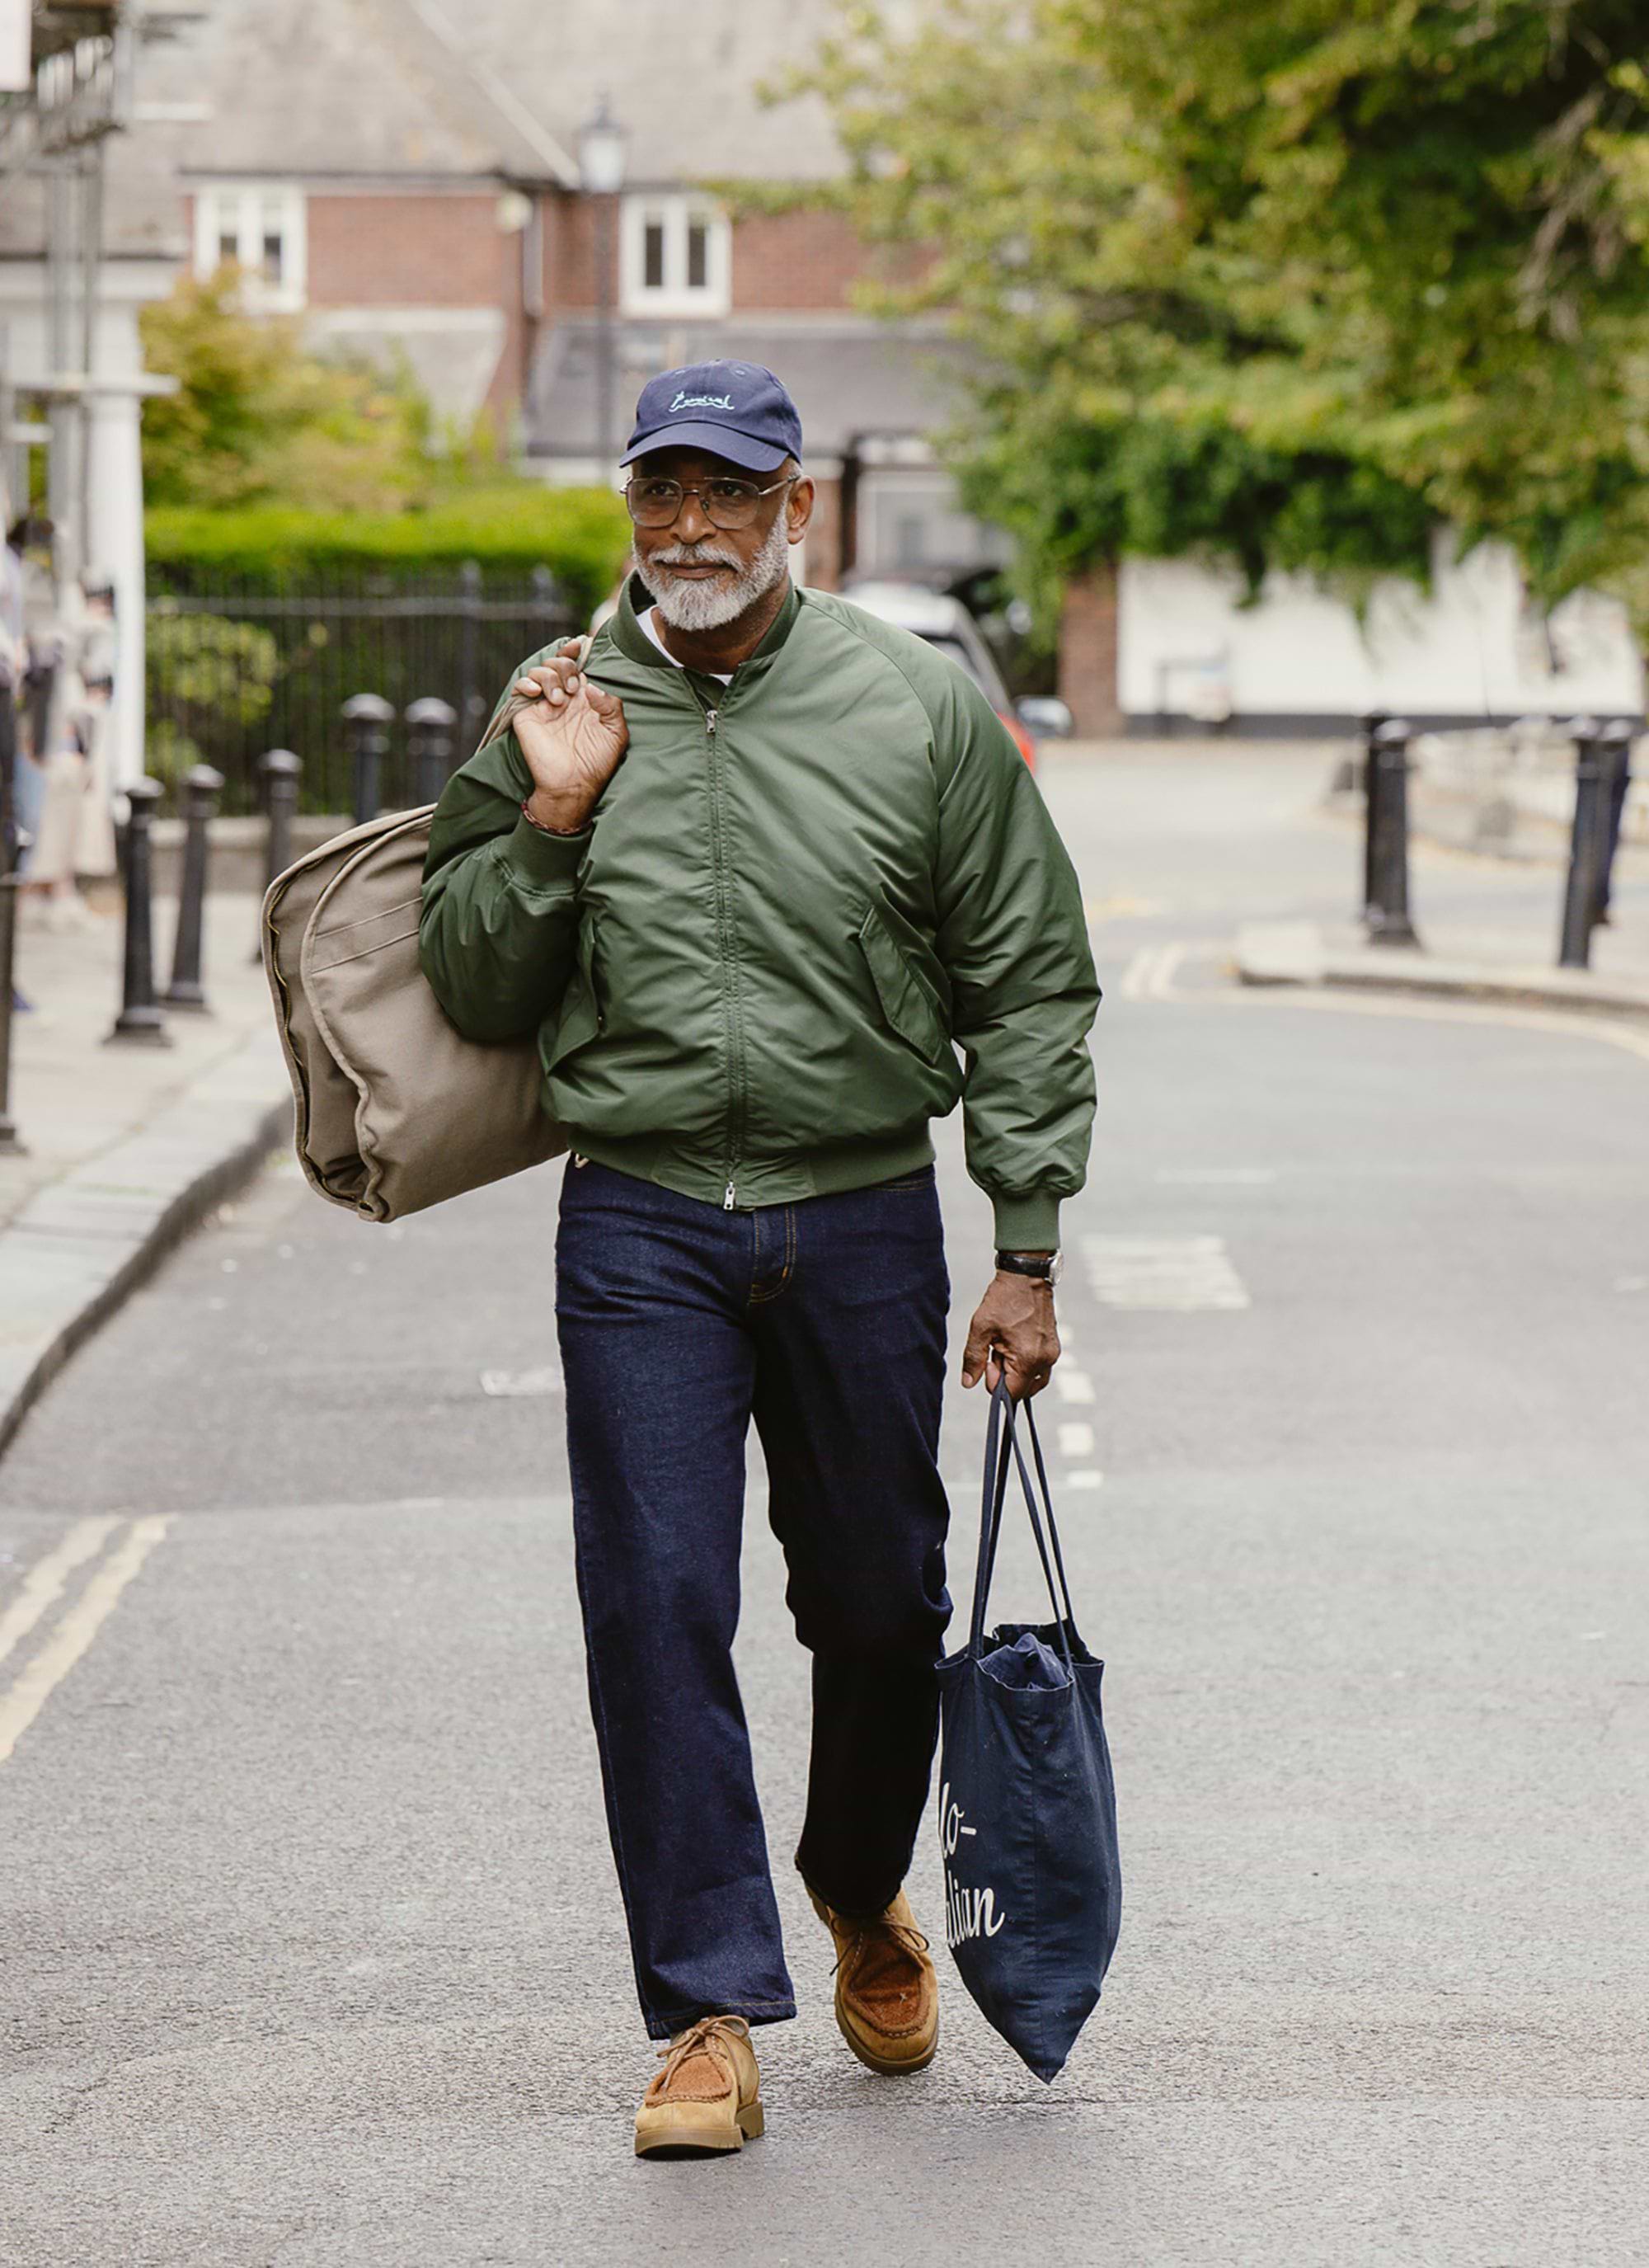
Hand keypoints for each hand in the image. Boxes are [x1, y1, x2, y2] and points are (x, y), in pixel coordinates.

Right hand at [508, 642, 628, 830]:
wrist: (574, 784)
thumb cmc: (597, 762)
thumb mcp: (616, 733)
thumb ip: (611, 706)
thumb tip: (590, 685)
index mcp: (583, 698)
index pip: (576, 665)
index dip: (575, 651)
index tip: (580, 645)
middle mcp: (563, 698)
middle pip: (558, 663)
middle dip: (565, 667)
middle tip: (574, 689)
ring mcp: (543, 705)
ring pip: (539, 671)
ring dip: (549, 676)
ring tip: (559, 701)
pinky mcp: (527, 714)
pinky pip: (520, 688)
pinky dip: (526, 683)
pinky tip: (538, 694)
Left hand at [960, 1272, 1059, 1399]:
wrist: (1027, 1274)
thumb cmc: (1004, 1298)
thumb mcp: (981, 1328)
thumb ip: (974, 1358)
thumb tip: (968, 1383)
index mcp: (1029, 1359)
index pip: (1011, 1393)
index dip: (994, 1382)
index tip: (989, 1359)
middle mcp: (1046, 1360)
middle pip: (1023, 1390)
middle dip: (1005, 1377)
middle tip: (996, 1351)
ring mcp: (1052, 1353)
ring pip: (1032, 1380)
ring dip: (1015, 1371)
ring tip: (1004, 1346)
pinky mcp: (1053, 1346)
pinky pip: (1039, 1367)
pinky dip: (1024, 1363)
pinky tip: (1013, 1343)